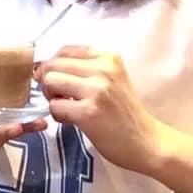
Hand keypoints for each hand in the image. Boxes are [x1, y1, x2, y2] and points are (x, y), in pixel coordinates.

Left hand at [36, 47, 159, 173]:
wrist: (146, 141)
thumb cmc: (125, 113)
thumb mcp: (112, 79)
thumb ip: (86, 69)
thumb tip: (45, 68)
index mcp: (108, 57)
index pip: (65, 50)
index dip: (53, 65)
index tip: (57, 80)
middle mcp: (103, 68)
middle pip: (53, 65)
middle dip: (48, 81)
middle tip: (60, 97)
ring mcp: (96, 90)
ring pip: (50, 82)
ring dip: (51, 97)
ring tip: (66, 108)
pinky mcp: (88, 112)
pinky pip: (55, 106)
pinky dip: (57, 115)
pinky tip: (71, 121)